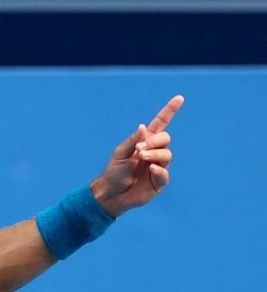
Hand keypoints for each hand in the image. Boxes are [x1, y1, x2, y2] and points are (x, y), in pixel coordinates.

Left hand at [91, 95, 181, 216]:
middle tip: (139, 149)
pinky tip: (150, 169)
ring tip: (141, 158)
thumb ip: (132, 140)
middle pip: (165, 138)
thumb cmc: (114, 172)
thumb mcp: (120, 154)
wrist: (111, 193)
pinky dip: (158, 169)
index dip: (170, 111)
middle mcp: (154, 152)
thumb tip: (144, 127)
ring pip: (167, 154)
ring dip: (154, 154)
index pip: (160, 124)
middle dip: (154, 142)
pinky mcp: (159, 181)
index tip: (179, 98)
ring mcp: (158, 166)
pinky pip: (164, 172)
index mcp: (144, 142)